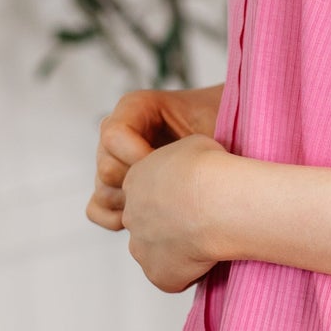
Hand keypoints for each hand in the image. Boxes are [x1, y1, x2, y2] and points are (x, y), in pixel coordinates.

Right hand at [86, 84, 224, 231]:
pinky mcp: (116, 189)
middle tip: (181, 191)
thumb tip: (196, 158)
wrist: (233, 141)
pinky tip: (151, 222)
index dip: (140, 158)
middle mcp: (117, 134)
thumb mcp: (219, 118)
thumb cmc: (228, 126)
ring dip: (135, 204)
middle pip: (107, 168)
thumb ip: (199, 131)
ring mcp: (114, 163)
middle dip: (145, 185)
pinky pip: (97, 209)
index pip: (114, 135)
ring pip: (103, 191)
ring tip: (173, 205)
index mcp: (136, 108)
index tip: (177, 168)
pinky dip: (116, 219)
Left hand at [121, 132, 240, 292]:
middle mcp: (131, 214)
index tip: (193, 199)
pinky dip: (186, 274)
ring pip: (155, 252)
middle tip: (202, 221)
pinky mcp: (156, 273)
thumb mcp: (193, 146)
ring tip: (207, 241)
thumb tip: (189, 167)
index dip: (172, 198)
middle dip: (170, 225)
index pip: (147, 193)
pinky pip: (169, 278)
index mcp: (136, 180)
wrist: (218, 201)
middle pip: (147, 224)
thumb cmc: (211, 170)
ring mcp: (141, 246)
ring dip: (176, 250)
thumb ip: (180, 161)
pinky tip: (208, 259)